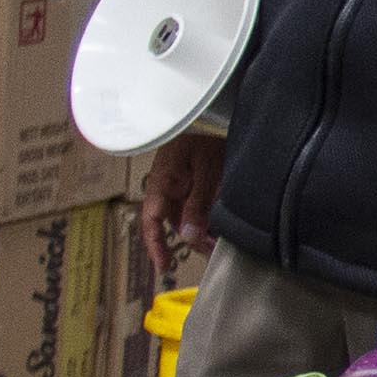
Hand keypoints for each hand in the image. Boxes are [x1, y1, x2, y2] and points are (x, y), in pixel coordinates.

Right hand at [137, 132, 221, 290]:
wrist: (215, 110)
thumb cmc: (207, 133)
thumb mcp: (207, 170)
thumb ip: (198, 203)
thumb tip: (188, 236)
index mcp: (163, 183)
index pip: (151, 221)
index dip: (155, 246)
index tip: (164, 267)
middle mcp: (169, 186)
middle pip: (175, 222)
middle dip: (194, 240)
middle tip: (215, 251)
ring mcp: (183, 183)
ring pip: (190, 215)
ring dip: (205, 229)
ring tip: (224, 240)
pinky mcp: (196, 180)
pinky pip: (200, 204)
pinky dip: (210, 215)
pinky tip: (225, 223)